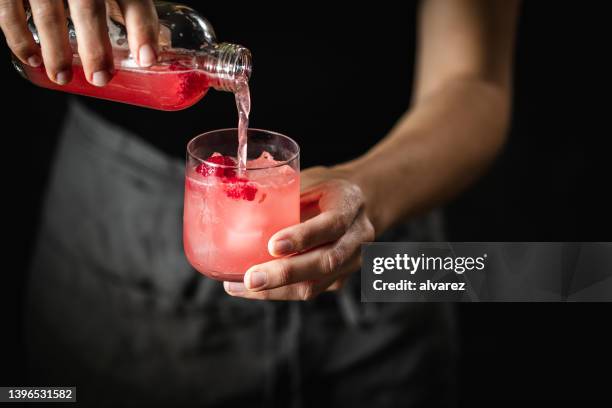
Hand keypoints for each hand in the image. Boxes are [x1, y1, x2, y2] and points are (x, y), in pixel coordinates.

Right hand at [0, 0, 157, 85]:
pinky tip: (32, 60)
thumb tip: (156, 44)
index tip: (147, 59)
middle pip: (88, 7)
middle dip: (94, 46)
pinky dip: (20, 38)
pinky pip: (10, 11)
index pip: (133, 0)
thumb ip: (127, 8)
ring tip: (64, 77)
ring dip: (56, 50)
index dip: (141, 29)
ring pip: (48, 12)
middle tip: (101, 78)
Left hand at [224, 166, 374, 299]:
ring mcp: (352, 262)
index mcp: (350, 204)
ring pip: (316, 283)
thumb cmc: (325, 189)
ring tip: (242, 287)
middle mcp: (358, 237)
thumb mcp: (310, 180)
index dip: (304, 236)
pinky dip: (278, 293)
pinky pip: (309, 290)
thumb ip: (283, 190)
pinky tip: (252, 289)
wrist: (359, 204)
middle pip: (326, 261)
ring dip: (277, 290)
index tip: (273, 245)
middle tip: (252, 278)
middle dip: (285, 273)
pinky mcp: (339, 279)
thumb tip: (235, 193)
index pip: (333, 223)